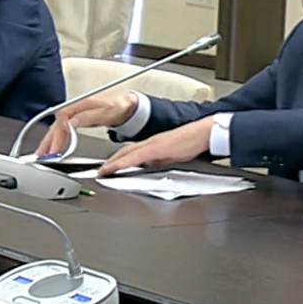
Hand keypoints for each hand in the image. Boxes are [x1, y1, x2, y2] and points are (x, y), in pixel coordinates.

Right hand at [37, 91, 139, 156]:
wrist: (126, 104)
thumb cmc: (118, 106)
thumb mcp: (106, 111)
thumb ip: (87, 117)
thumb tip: (70, 122)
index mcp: (79, 104)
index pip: (62, 118)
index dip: (57, 134)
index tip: (56, 147)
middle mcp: (74, 108)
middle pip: (56, 124)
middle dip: (49, 140)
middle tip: (44, 155)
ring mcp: (74, 113)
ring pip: (57, 128)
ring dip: (49, 141)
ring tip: (42, 154)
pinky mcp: (75, 119)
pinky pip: (62, 130)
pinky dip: (56, 139)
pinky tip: (53, 147)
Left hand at [98, 117, 213, 175]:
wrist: (202, 133)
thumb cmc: (190, 142)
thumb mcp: (170, 154)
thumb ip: (158, 159)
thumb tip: (149, 165)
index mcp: (152, 144)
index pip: (129, 152)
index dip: (116, 160)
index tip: (108, 168)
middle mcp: (149, 142)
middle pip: (124, 152)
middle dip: (110, 162)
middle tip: (100, 171)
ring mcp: (152, 144)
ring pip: (127, 153)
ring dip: (113, 162)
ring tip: (103, 171)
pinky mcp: (157, 148)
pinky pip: (136, 156)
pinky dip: (125, 162)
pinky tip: (117, 167)